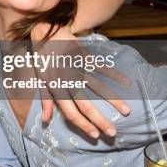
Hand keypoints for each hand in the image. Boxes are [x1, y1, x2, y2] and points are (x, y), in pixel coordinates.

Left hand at [30, 23, 130, 138]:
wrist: (46, 32)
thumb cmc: (43, 58)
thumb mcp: (40, 80)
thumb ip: (45, 100)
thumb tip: (45, 120)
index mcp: (56, 88)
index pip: (70, 112)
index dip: (82, 125)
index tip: (95, 135)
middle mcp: (68, 80)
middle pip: (86, 105)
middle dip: (100, 120)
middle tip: (113, 132)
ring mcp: (78, 68)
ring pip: (98, 87)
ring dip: (113, 100)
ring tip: (126, 111)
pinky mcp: (85, 56)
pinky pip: (102, 68)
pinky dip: (115, 74)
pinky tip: (127, 82)